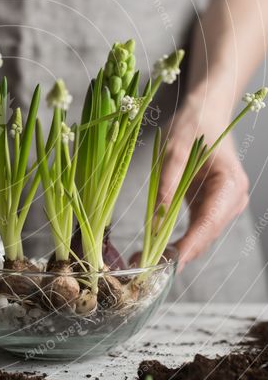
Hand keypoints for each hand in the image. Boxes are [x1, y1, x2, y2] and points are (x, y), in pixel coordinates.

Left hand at [157, 96, 249, 269]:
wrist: (206, 114)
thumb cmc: (192, 125)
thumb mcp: (174, 147)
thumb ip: (168, 178)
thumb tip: (159, 212)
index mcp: (228, 184)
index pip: (208, 223)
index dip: (188, 245)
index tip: (167, 263)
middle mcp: (233, 199)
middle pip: (206, 235)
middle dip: (178, 253)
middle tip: (146, 266)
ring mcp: (226, 205)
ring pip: (201, 236)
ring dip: (177, 250)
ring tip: (146, 260)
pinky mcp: (214, 207)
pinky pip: (197, 229)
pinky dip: (179, 240)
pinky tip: (158, 249)